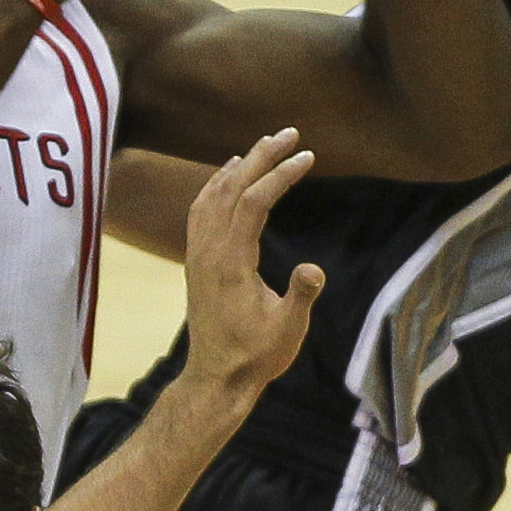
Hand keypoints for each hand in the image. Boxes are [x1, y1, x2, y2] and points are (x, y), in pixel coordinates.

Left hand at [176, 129, 323, 397]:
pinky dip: (216, 183)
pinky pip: (200, 208)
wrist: (216, 377)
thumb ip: (300, 297)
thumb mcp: (287, 331)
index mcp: (230, 263)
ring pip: (212, 194)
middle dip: (261, 156)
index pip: (253, 202)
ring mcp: (197, 254)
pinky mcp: (195, 260)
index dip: (280, 175)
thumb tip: (314, 269)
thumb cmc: (256, 355)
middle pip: (231, 187)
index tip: (307, 157)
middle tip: (291, 133)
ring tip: (265, 145)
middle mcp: (208, 251)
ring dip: (239, 165)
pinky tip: (228, 174)